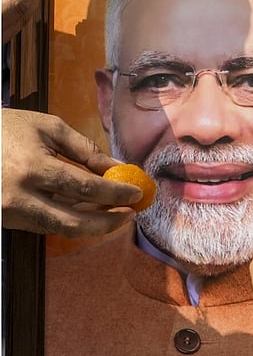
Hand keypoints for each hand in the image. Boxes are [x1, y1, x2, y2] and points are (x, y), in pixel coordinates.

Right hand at [1, 109, 142, 236]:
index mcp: (32, 168)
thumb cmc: (4, 128)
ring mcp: (9, 214)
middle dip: (109, 222)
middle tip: (131, 213)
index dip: (116, 193)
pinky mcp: (5, 221)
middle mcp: (19, 198)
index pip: (86, 188)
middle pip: (75, 223)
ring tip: (114, 209)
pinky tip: (87, 209)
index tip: (137, 193)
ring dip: (92, 222)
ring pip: (61, 228)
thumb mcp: (46, 127)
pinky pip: (45, 225)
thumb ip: (85, 149)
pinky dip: (70, 219)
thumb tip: (118, 168)